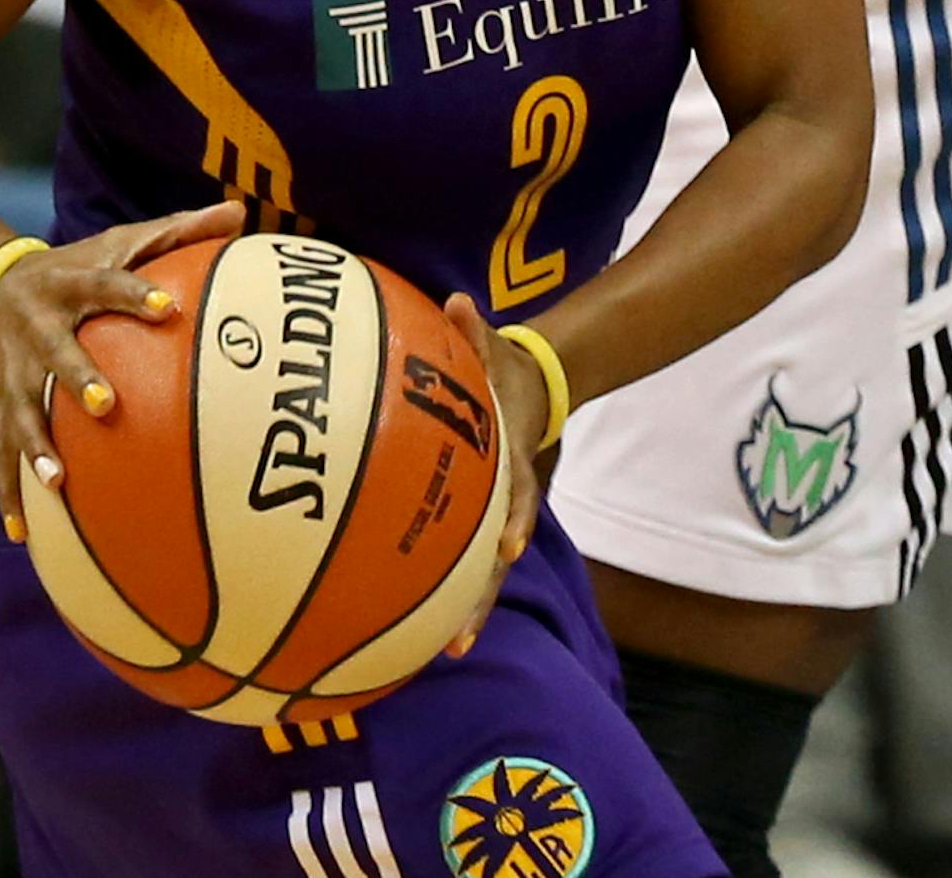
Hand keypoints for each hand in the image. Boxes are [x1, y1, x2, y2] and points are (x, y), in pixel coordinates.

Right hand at [0, 200, 244, 539]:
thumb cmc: (80, 266)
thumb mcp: (121, 240)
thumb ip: (178, 230)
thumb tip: (239, 212)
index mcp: (74, 282)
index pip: (108, 283)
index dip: (137, 294)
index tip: (169, 306)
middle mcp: (40, 327)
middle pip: (58, 352)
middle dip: (79, 377)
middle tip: (107, 405)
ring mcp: (16, 371)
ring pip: (24, 411)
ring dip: (37, 446)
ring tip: (58, 481)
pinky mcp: (0, 404)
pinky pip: (2, 452)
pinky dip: (8, 492)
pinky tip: (21, 533)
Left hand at [437, 294, 546, 660]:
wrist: (536, 386)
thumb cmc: (506, 370)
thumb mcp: (496, 349)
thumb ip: (475, 331)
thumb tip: (457, 301)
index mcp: (515, 460)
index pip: (520, 493)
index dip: (516, 520)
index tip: (510, 550)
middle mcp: (508, 497)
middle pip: (499, 556)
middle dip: (483, 597)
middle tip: (459, 638)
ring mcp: (495, 514)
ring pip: (483, 571)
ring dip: (469, 608)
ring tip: (446, 651)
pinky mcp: (476, 520)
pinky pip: (461, 558)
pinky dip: (446, 589)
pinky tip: (416, 622)